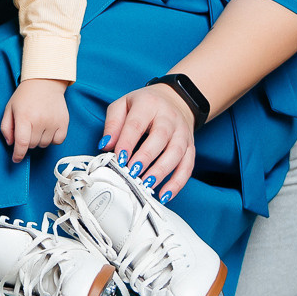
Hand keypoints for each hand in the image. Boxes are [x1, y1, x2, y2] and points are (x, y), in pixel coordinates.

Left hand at [1, 78, 68, 161]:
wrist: (45, 82)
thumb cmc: (26, 95)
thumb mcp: (9, 108)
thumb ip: (6, 127)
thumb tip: (11, 143)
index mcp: (24, 116)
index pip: (22, 143)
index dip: (18, 154)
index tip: (16, 159)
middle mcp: (40, 120)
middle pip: (32, 145)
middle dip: (27, 141)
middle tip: (28, 128)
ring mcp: (53, 122)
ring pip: (44, 144)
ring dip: (39, 139)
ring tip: (38, 125)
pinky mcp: (64, 122)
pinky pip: (58, 141)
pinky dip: (52, 139)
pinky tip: (48, 129)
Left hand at [100, 84, 195, 201]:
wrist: (175, 100)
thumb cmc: (144, 106)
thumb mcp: (123, 105)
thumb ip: (113, 124)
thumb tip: (106, 145)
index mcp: (149, 105)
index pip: (136, 124)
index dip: (127, 142)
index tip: (119, 159)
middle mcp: (169, 118)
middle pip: (160, 138)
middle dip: (146, 157)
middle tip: (132, 173)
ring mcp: (182, 133)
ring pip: (176, 153)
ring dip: (161, 172)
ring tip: (146, 185)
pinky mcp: (190, 147)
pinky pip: (187, 166)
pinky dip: (177, 183)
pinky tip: (165, 195)